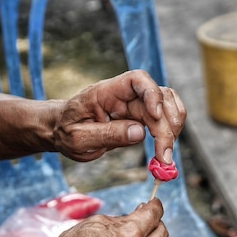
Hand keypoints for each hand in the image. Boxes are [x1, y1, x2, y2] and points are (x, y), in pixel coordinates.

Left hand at [55, 70, 185, 163]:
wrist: (62, 132)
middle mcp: (125, 94)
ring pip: (169, 105)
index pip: (136, 79)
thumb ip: (107, 134)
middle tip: (164, 156)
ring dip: (174, 128)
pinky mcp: (143, 117)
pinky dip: (172, 132)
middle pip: (159, 99)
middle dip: (166, 127)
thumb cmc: (66, 132)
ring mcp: (136, 104)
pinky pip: (166, 118)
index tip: (156, 117)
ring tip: (165, 154)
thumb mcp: (78, 139)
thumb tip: (140, 132)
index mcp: (106, 92)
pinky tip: (165, 150)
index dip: (152, 94)